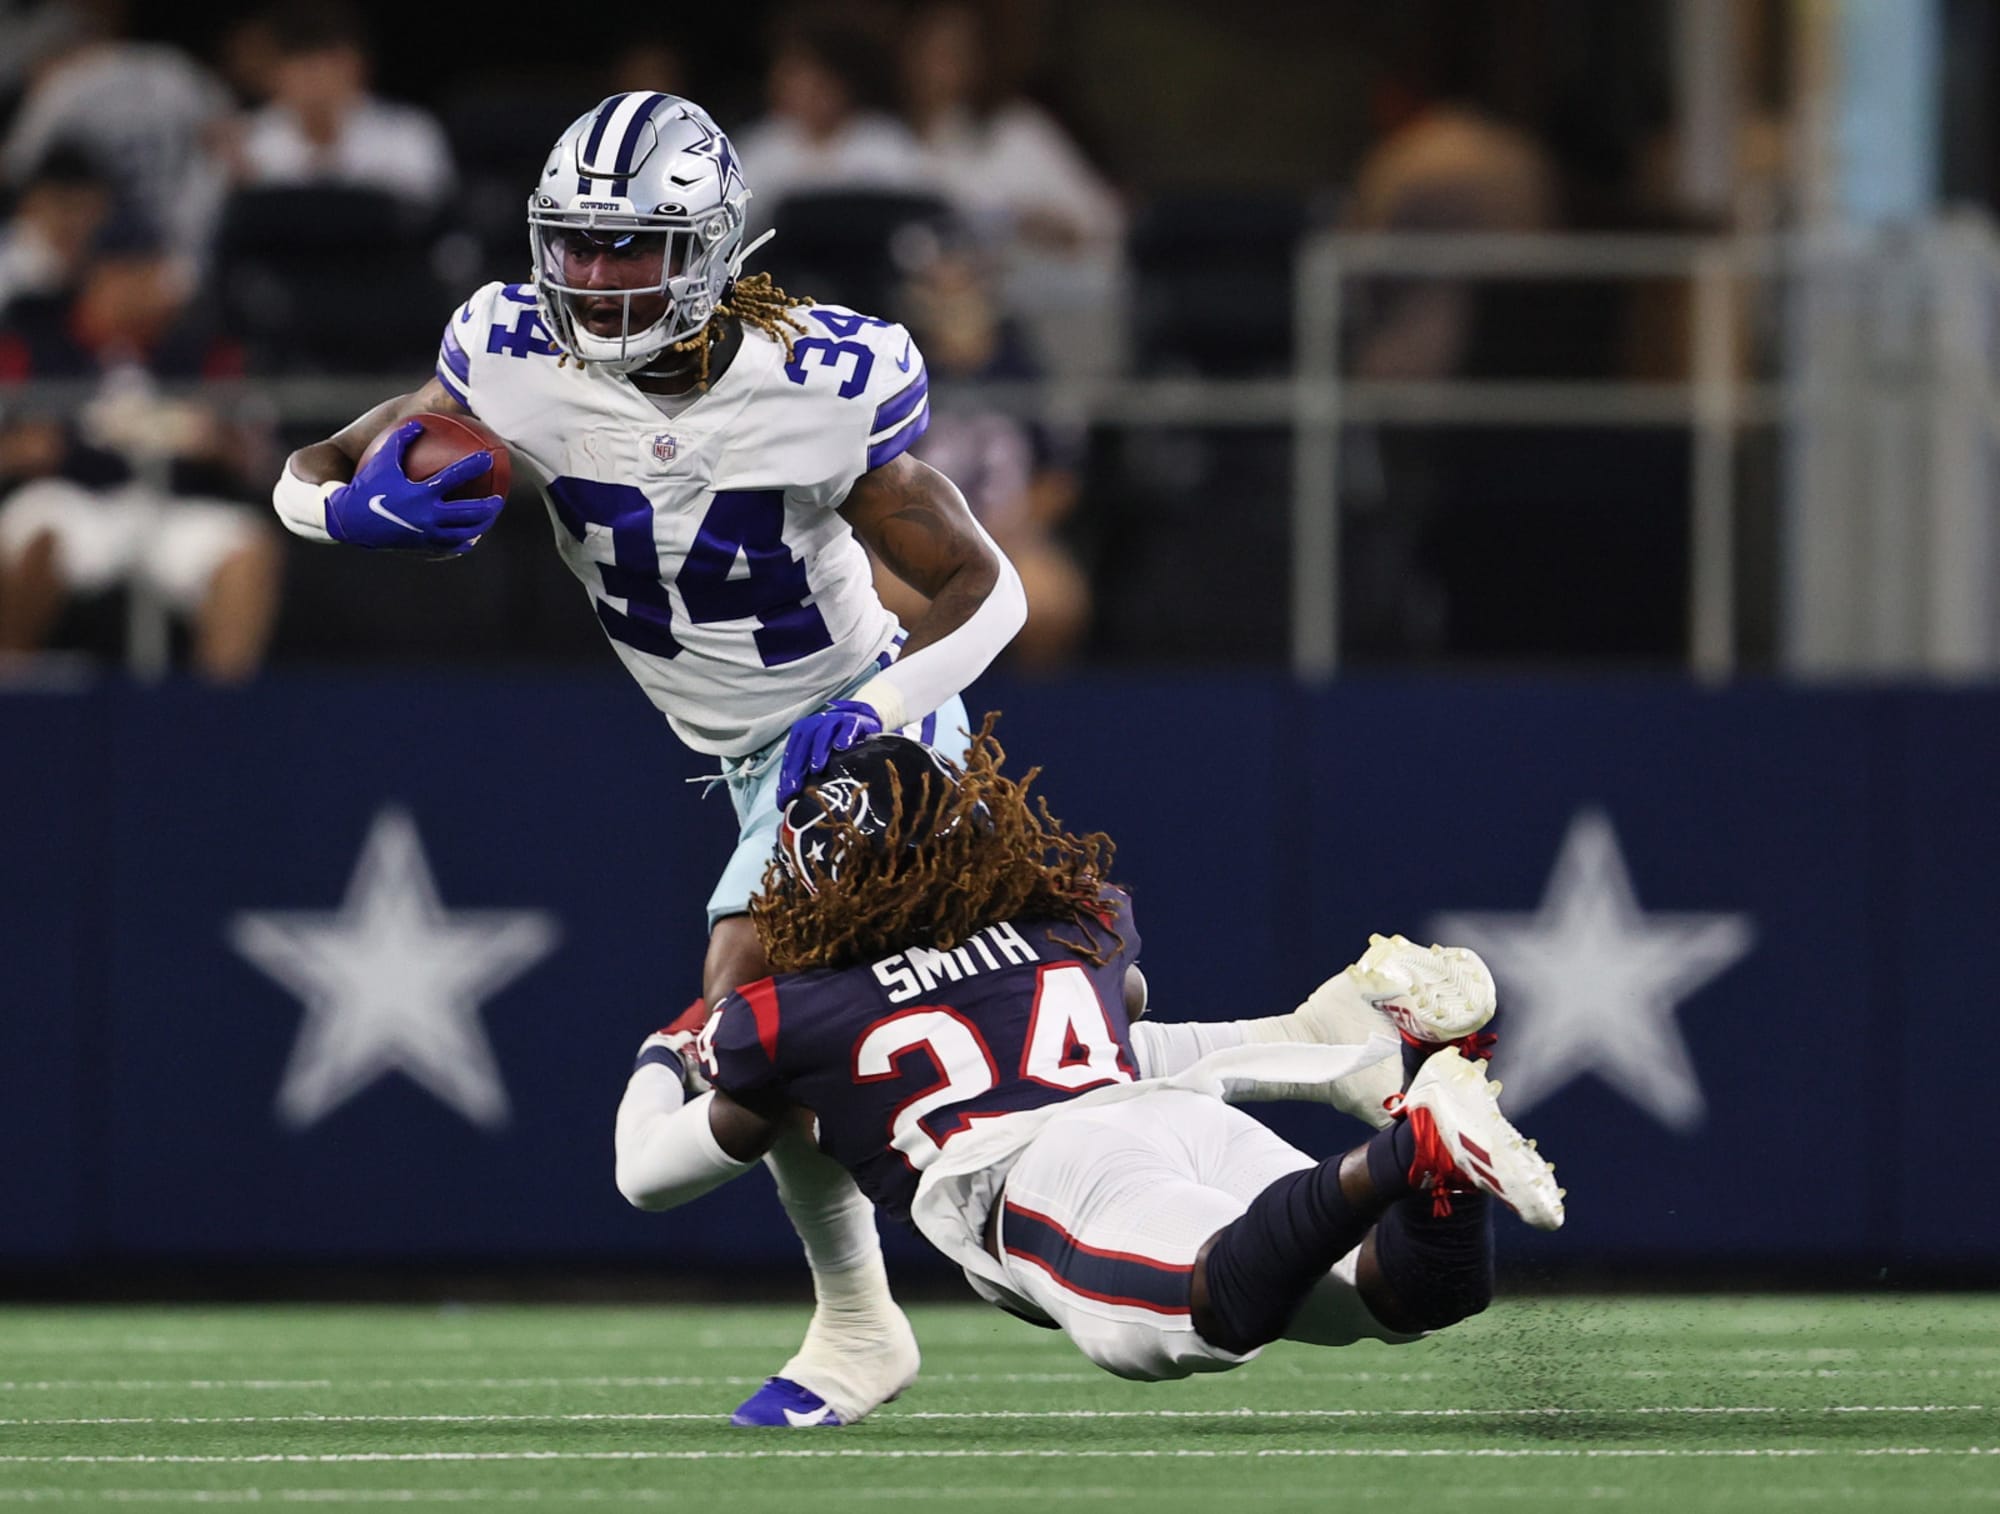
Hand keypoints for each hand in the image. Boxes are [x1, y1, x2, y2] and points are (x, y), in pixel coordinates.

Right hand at [324, 419, 502, 552]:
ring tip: (489, 518)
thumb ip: (401, 439)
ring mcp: (427, 534)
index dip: (473, 466)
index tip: (488, 457)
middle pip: (468, 513)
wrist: (350, 521)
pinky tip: (471, 538)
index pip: (454, 477)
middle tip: (498, 498)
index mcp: (420, 493)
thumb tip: (419, 423)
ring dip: (480, 525)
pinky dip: (463, 542)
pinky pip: (450, 546)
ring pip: (463, 533)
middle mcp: (427, 515)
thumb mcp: (382, 459)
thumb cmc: (366, 485)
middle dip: (488, 506)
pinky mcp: (423, 546)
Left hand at [777, 698, 882, 803]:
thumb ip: (804, 773)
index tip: (786, 793)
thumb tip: (787, 801)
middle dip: (798, 765)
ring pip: (823, 733)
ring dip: (818, 750)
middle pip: (804, 742)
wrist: (864, 727)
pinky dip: (845, 735)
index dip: (787, 772)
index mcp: (804, 731)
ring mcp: (837, 720)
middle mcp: (818, 723)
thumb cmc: (838, 747)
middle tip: (796, 787)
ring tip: (817, 769)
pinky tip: (842, 747)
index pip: (792, 751)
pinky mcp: (856, 721)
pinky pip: (849, 726)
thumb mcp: (820, 758)